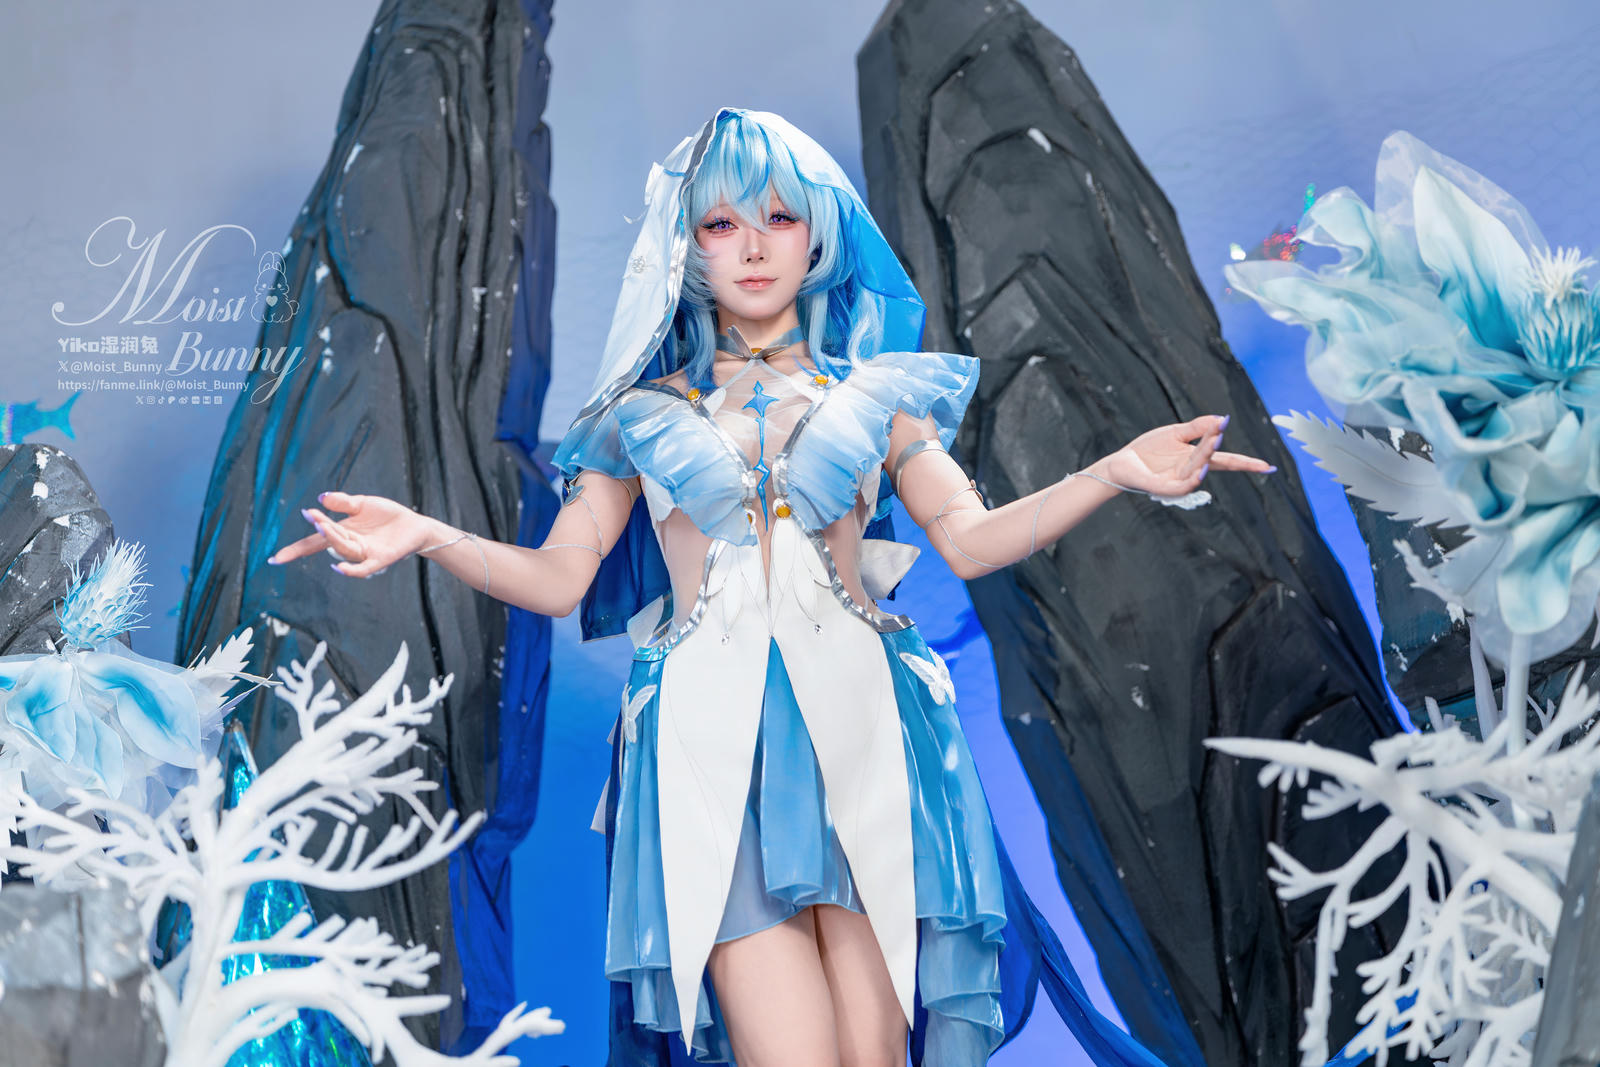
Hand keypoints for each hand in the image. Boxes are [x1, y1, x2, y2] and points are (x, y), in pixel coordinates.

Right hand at [266, 491, 432, 577]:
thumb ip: (343, 502)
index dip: (296, 550)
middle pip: (328, 542)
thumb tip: (321, 498)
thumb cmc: (387, 516)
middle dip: (320, 529)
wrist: (415, 525)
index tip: (275, 559)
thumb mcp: (363, 504)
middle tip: (313, 517)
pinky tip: (338, 567)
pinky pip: (363, 568)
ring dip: (332, 539)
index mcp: (342, 533)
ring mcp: (365, 554)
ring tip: (323, 524)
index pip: (314, 543)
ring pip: (343, 550)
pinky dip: (351, 570)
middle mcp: (350, 546)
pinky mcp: (381, 559)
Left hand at [1095, 414, 1275, 496]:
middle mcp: (1191, 472)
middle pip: (1211, 460)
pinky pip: (1183, 486)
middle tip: (1218, 431)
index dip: (1247, 464)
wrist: (1121, 462)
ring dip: (1206, 458)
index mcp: (1196, 459)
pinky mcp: (1165, 488)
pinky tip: (1200, 469)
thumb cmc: (1148, 449)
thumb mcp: (1175, 432)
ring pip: (1199, 471)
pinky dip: (1194, 479)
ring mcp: (1179, 482)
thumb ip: (1197, 427)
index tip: (1268, 467)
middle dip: (1215, 446)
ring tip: (1212, 442)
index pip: (1226, 461)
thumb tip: (1221, 419)